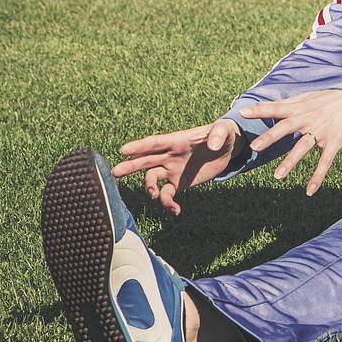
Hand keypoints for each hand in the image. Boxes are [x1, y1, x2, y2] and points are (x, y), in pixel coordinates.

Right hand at [113, 119, 241, 214]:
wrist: (226, 149)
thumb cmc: (221, 134)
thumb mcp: (223, 131)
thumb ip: (217, 135)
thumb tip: (212, 145)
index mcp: (176, 140)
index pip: (154, 143)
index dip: (139, 146)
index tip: (123, 150)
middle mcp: (169, 155)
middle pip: (145, 160)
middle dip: (130, 166)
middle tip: (115, 172)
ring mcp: (172, 170)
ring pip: (152, 179)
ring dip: (149, 188)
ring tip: (155, 195)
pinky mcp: (179, 183)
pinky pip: (167, 194)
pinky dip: (167, 203)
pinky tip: (176, 210)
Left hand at [241, 89, 341, 195]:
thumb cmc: (333, 99)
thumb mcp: (310, 97)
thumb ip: (288, 103)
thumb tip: (264, 105)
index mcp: (302, 107)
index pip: (277, 107)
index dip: (260, 110)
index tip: (243, 113)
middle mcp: (310, 118)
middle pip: (286, 127)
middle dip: (270, 137)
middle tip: (254, 147)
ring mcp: (323, 130)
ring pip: (303, 147)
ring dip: (290, 162)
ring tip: (277, 176)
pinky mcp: (336, 141)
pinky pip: (325, 161)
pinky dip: (317, 177)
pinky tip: (309, 191)